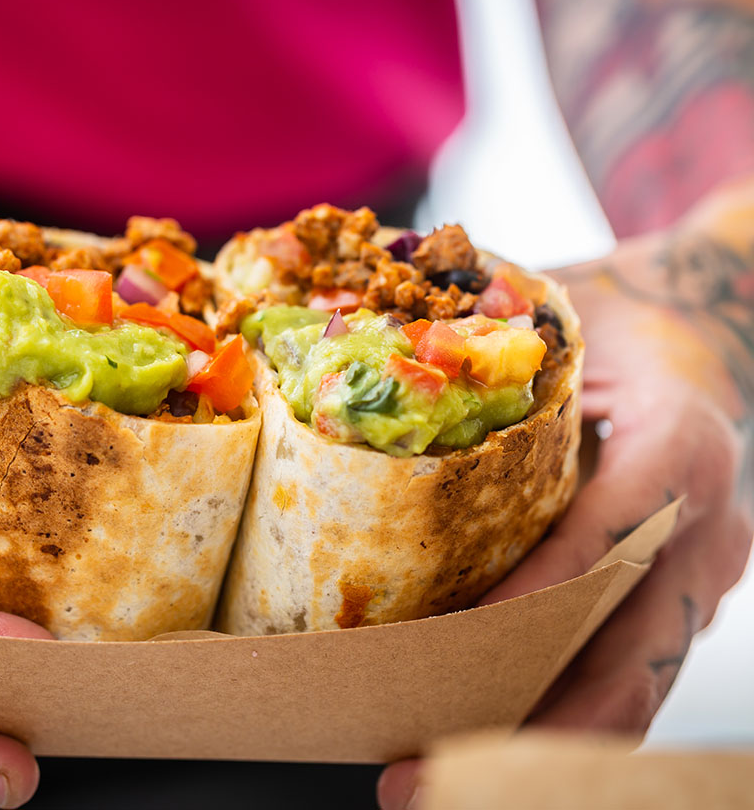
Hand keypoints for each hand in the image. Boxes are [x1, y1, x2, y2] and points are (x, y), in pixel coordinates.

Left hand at [378, 209, 753, 809]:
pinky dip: (559, 719)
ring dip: (535, 744)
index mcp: (678, 447)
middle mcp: (705, 529)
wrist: (712, 326)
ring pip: (631, 686)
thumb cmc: (626, 316)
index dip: (539, 596)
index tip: (458, 644)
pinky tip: (483, 749)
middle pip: (626, 651)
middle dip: (524, 720)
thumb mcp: (568, 310)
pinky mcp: (681, 600)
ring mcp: (702, 575)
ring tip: (430, 778)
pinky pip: (628, 675)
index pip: (608, 536)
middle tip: (416, 770)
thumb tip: (360, 353)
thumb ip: (490, 343)